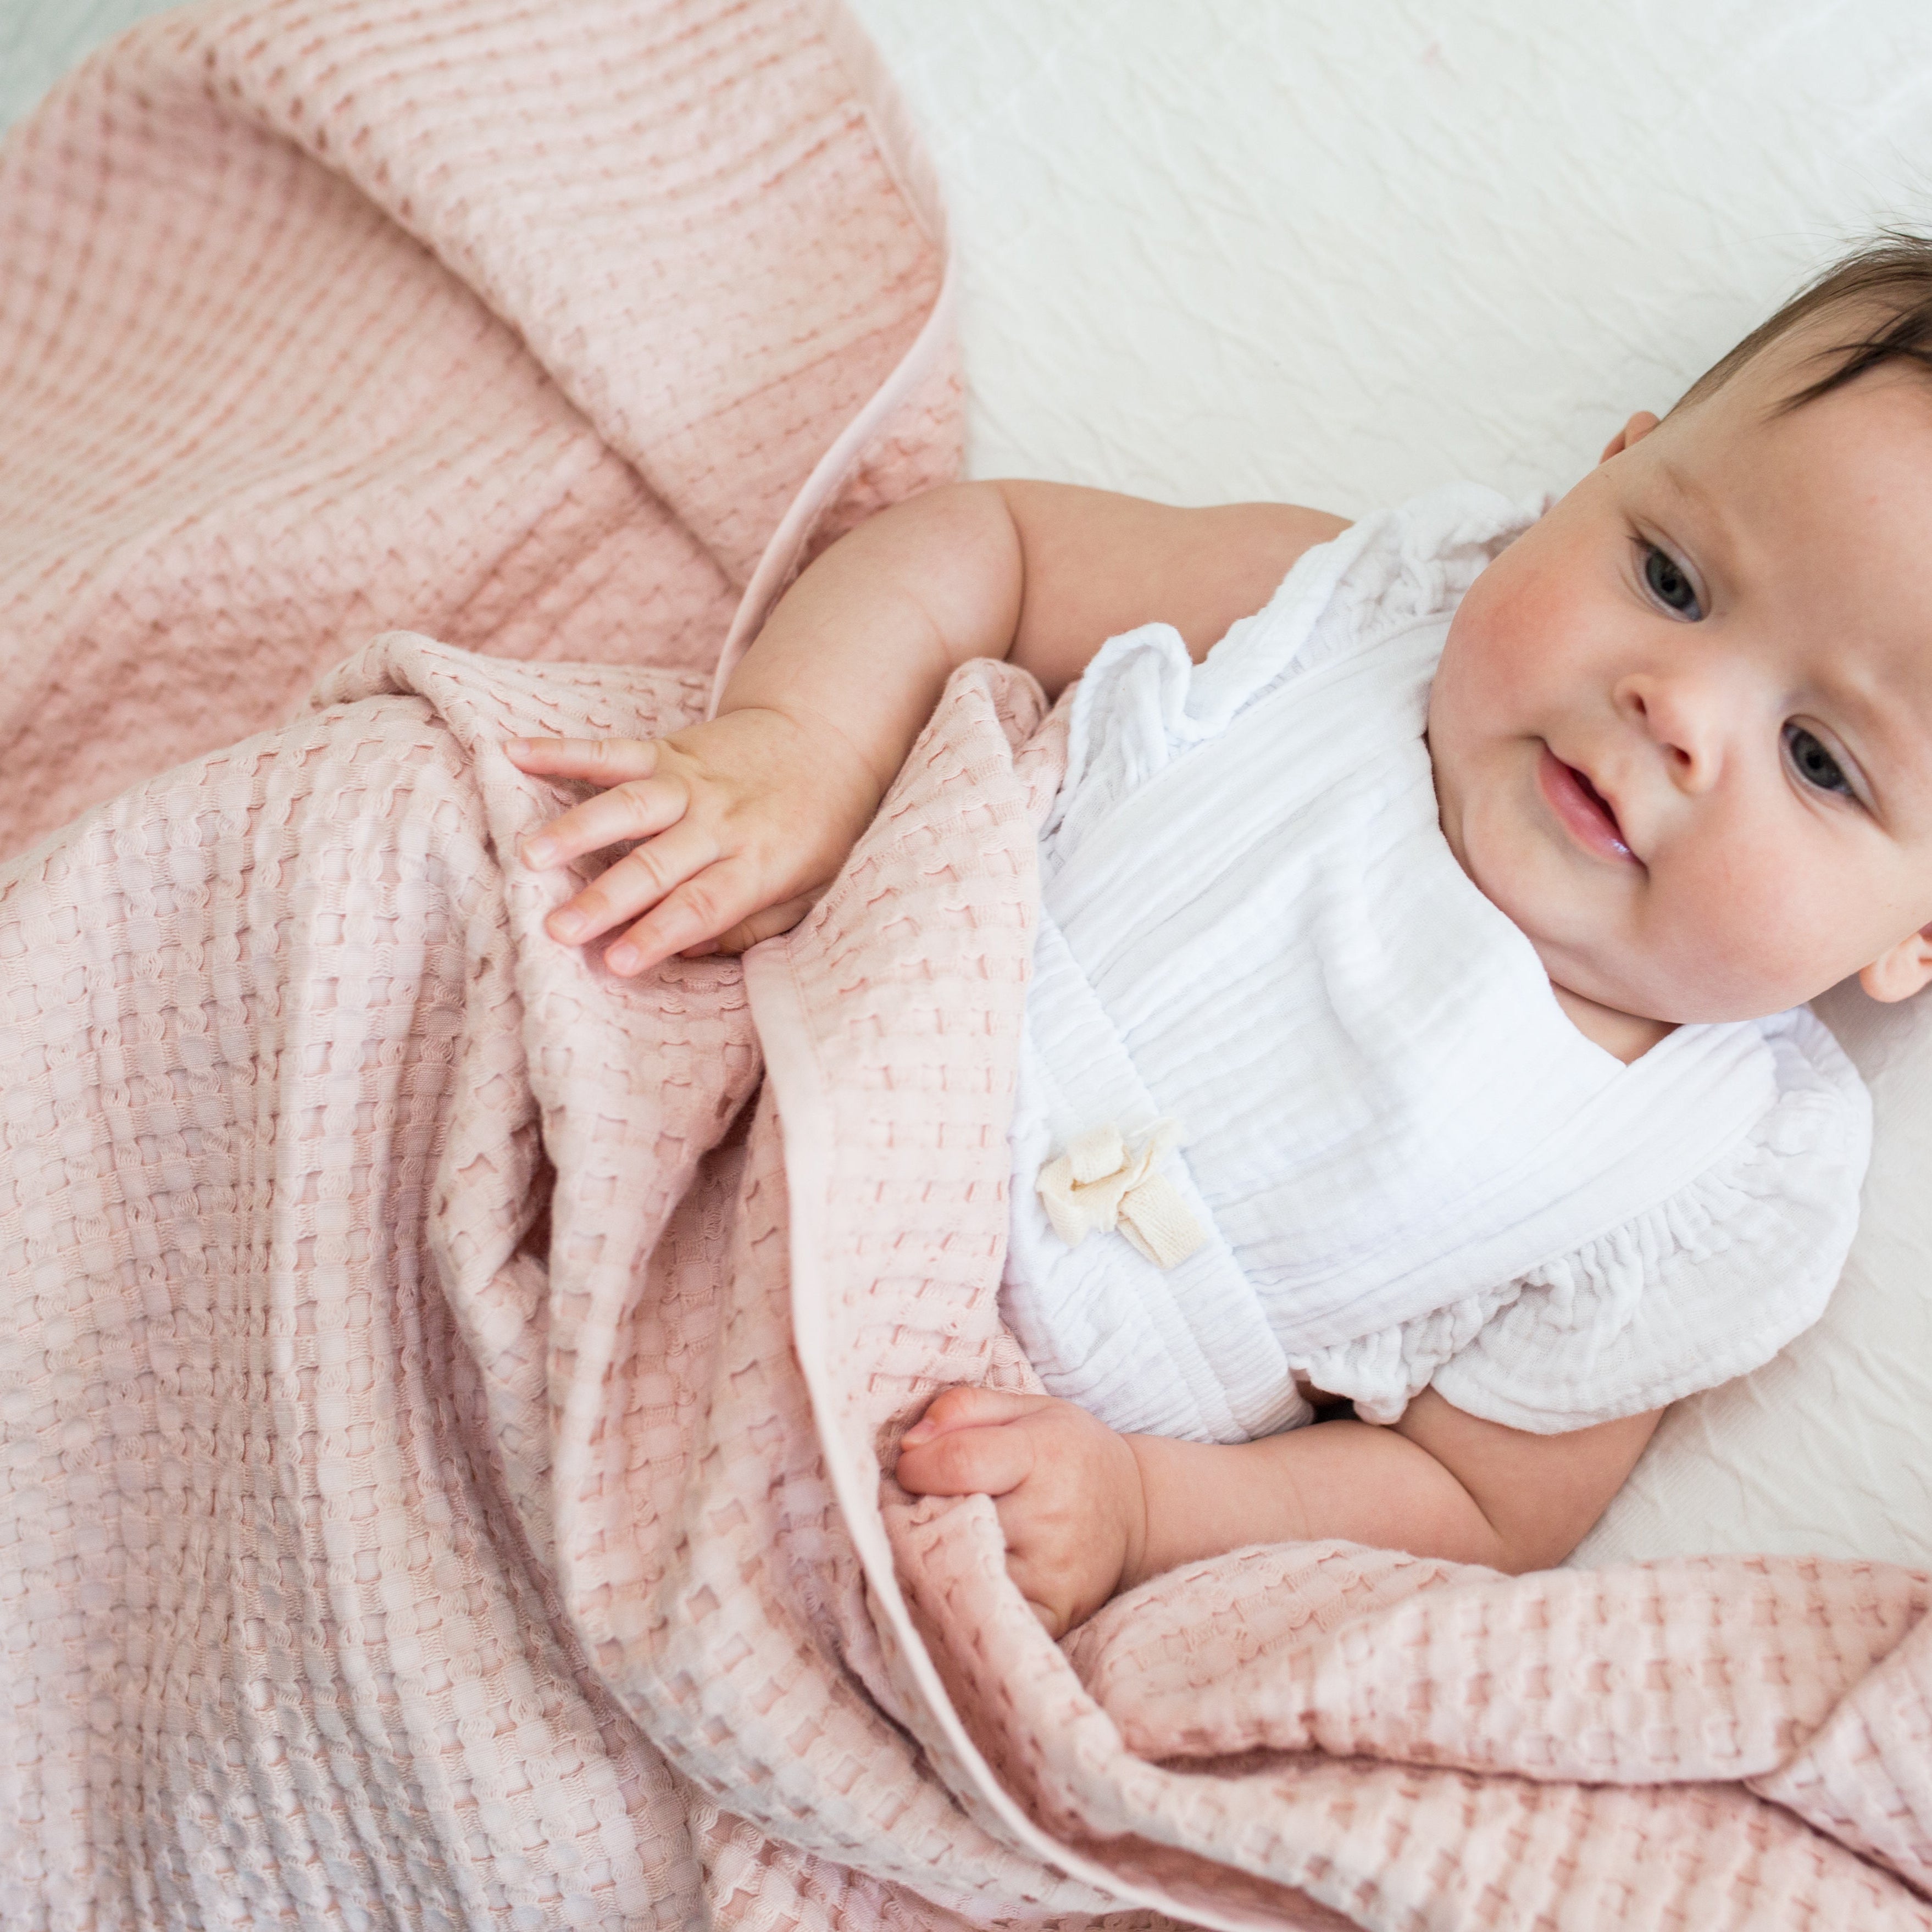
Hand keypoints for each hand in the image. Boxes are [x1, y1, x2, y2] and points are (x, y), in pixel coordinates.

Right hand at [504, 706, 880, 976]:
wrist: (825, 740)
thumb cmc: (817, 831)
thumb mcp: (810, 891)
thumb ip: (753, 926)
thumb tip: (687, 957)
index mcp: (756, 863)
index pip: (703, 905)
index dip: (659, 934)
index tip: (616, 963)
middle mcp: (719, 822)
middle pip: (656, 864)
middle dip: (606, 898)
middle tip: (557, 929)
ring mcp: (689, 783)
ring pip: (627, 805)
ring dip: (576, 829)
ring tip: (529, 855)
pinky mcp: (667, 751)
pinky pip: (611, 751)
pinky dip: (562, 750)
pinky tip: (514, 752)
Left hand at [895, 1387, 1149, 1637]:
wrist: (1136, 1513)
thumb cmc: (1069, 1453)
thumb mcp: (1028, 1409)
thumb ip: (965, 1408)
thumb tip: (911, 1442)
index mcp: (1042, 1454)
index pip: (958, 1462)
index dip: (916, 1466)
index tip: (910, 1468)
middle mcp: (1049, 1515)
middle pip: (952, 1521)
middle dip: (918, 1516)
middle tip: (918, 1509)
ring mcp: (1051, 1572)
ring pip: (961, 1574)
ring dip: (934, 1562)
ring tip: (939, 1542)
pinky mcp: (1052, 1615)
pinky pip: (986, 1617)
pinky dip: (962, 1602)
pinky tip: (961, 1581)